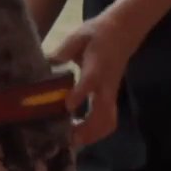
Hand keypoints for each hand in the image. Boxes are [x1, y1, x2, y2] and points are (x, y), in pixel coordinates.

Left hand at [49, 13, 140, 147]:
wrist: (125, 31)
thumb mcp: (79, 35)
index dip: (80, 94)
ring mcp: (111, 93)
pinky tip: (78, 132)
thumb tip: (45, 63)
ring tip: (70, 140)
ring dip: (91, 135)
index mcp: (97, 65)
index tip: (67, 107)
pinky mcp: (112, 98)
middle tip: (66, 137)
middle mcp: (107, 84)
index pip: (90, 81)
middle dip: (86, 129)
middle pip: (103, 113)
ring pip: (108, 121)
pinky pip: (108, 120)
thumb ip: (63, 50)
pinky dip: (95, 132)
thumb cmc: (99, 32)